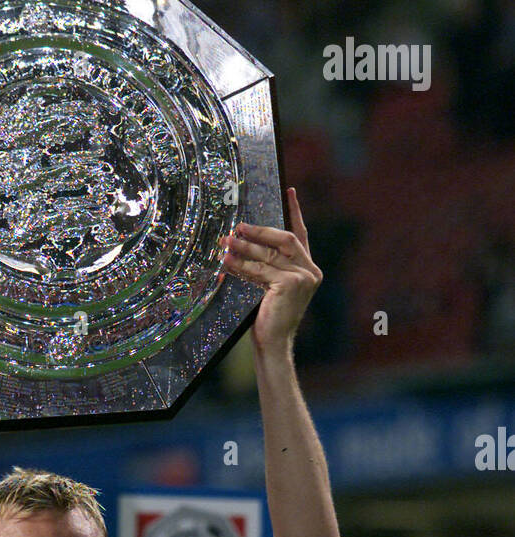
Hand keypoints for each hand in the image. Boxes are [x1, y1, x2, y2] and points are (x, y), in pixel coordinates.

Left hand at [220, 187, 321, 350]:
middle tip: (238, 226)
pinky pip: (261, 270)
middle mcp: (311, 272)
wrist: (273, 344)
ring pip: (269, 255)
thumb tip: (242, 242)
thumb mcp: (270, 287)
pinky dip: (241, 265)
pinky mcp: (290, 284)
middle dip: (260, 232)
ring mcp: (303, 278)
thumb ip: (267, 266)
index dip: (295, 212)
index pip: (301, 235)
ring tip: (225, 242)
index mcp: (309, 270)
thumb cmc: (268, 319)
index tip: (289, 191)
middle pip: (284, 240)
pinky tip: (227, 262)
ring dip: (245, 248)